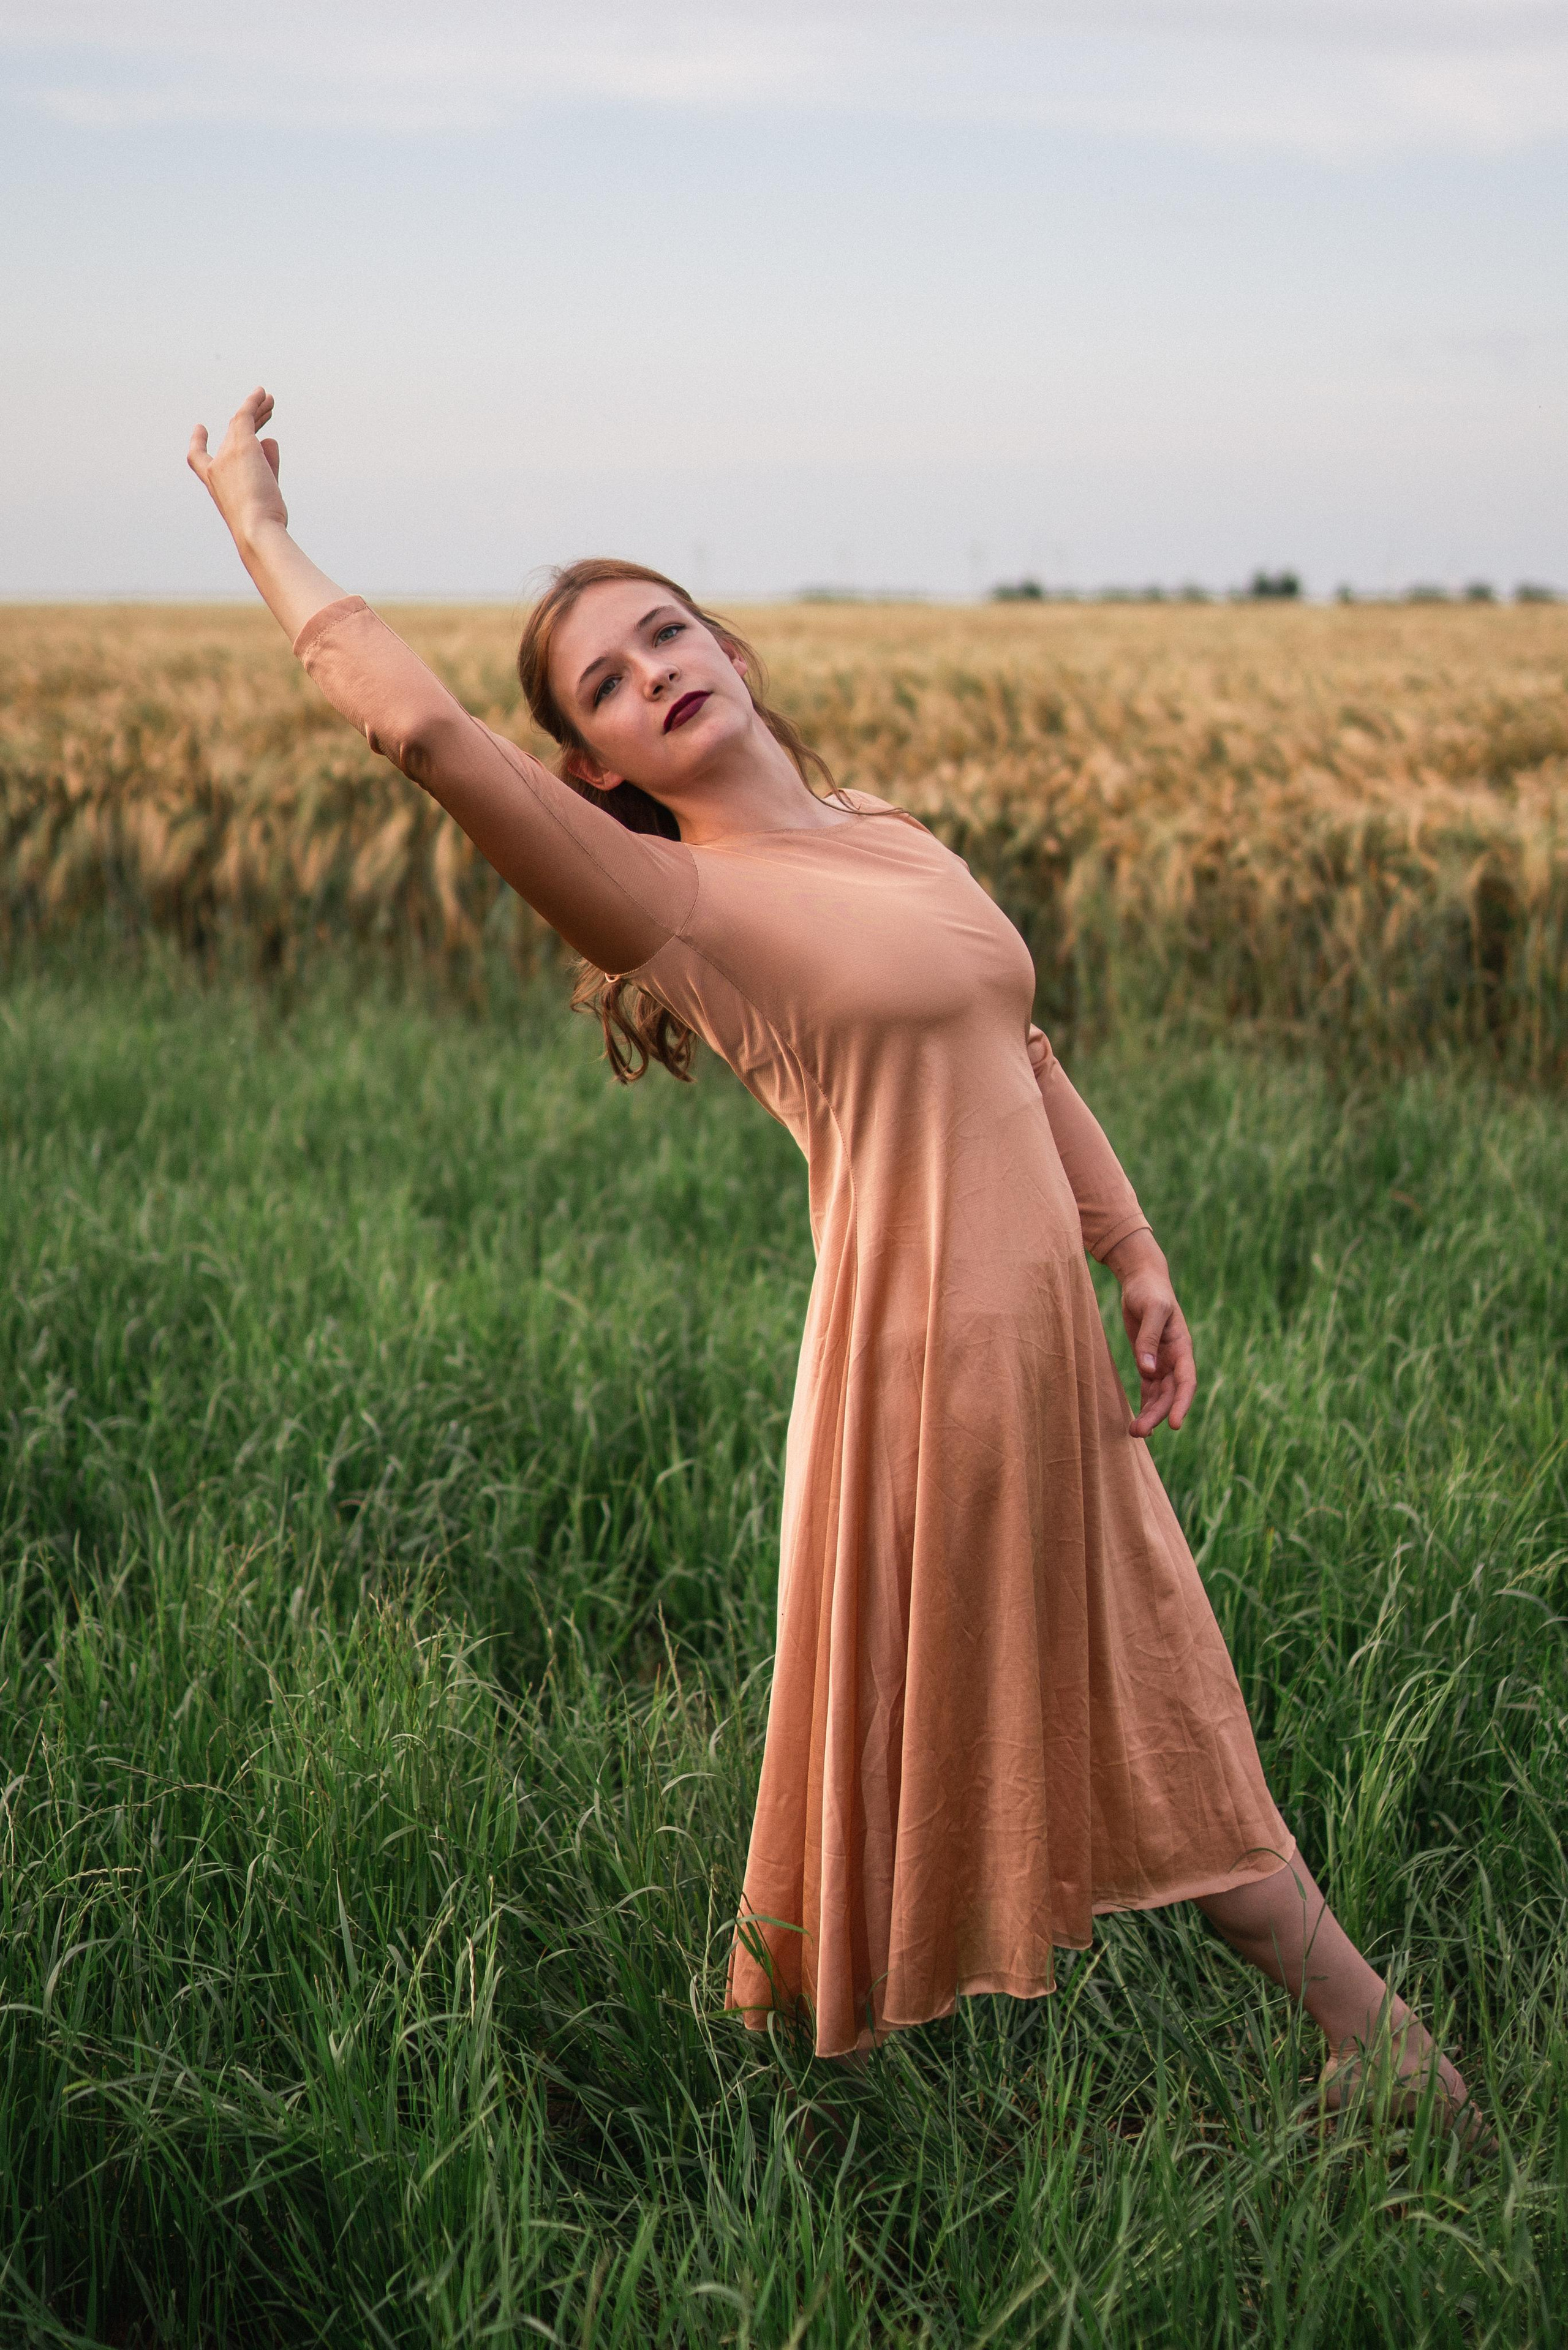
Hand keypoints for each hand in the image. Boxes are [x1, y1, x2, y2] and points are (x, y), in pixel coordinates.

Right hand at [187, 385, 286, 546]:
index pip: (199, 459)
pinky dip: (254, 402)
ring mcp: (227, 454)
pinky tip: (263, 393)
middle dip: (248, 422)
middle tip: (264, 411)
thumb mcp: (265, 494)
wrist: (256, 531)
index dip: (198, 442)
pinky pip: (246, 415)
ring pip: (241, 424)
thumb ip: (267, 465)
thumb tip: (269, 439)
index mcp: (215, 484)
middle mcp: (217, 467)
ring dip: (257, 410)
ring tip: (270, 400)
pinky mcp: (242, 445)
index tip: (201, 428)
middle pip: (230, 436)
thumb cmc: (261, 523)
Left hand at [1103, 1230, 1196, 1436]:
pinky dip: (1145, 1404)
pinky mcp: (1147, 1362)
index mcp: (1182, 1347)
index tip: (1175, 1425)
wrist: (1142, 1280)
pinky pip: (1149, 1389)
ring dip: (1150, 1414)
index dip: (1182, 1403)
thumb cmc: (1150, 1292)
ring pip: (1159, 1396)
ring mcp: (1162, 1362)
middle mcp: (1174, 1359)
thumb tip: (1147, 1370)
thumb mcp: (1152, 1310)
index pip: (1186, 1381)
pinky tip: (1137, 1421)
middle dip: (1158, 1414)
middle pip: (1170, 1394)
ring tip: (1134, 1432)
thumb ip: (1149, 1339)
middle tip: (1139, 1432)